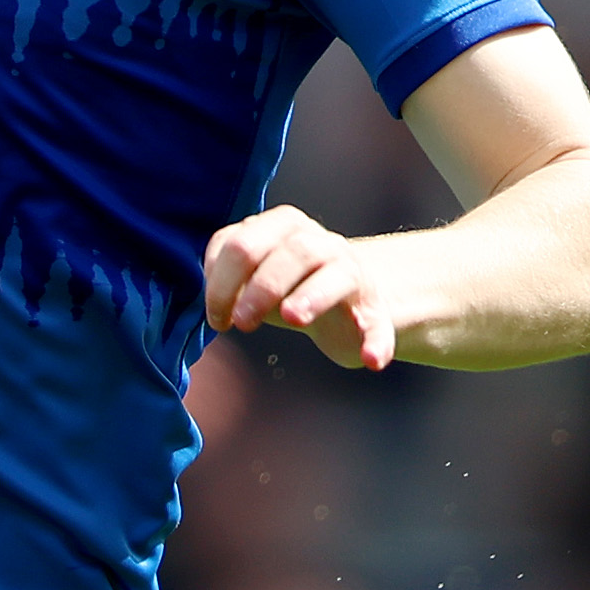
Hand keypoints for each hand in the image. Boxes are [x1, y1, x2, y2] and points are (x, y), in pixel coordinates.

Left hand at [205, 204, 431, 372]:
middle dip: (261, 288)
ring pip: (334, 275)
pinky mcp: (374, 309)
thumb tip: (211, 303)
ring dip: (311, 297)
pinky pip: (377, 324)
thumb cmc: (285, 288)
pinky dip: (376, 341)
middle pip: (291, 253)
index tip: (217, 319)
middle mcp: (319, 242)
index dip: (222, 283)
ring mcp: (351, 272)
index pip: (244, 243)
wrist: (345, 303)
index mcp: (282, 226)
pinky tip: (372, 362)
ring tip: (293, 319)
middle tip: (242, 324)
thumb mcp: (251, 277)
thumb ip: (225, 278)